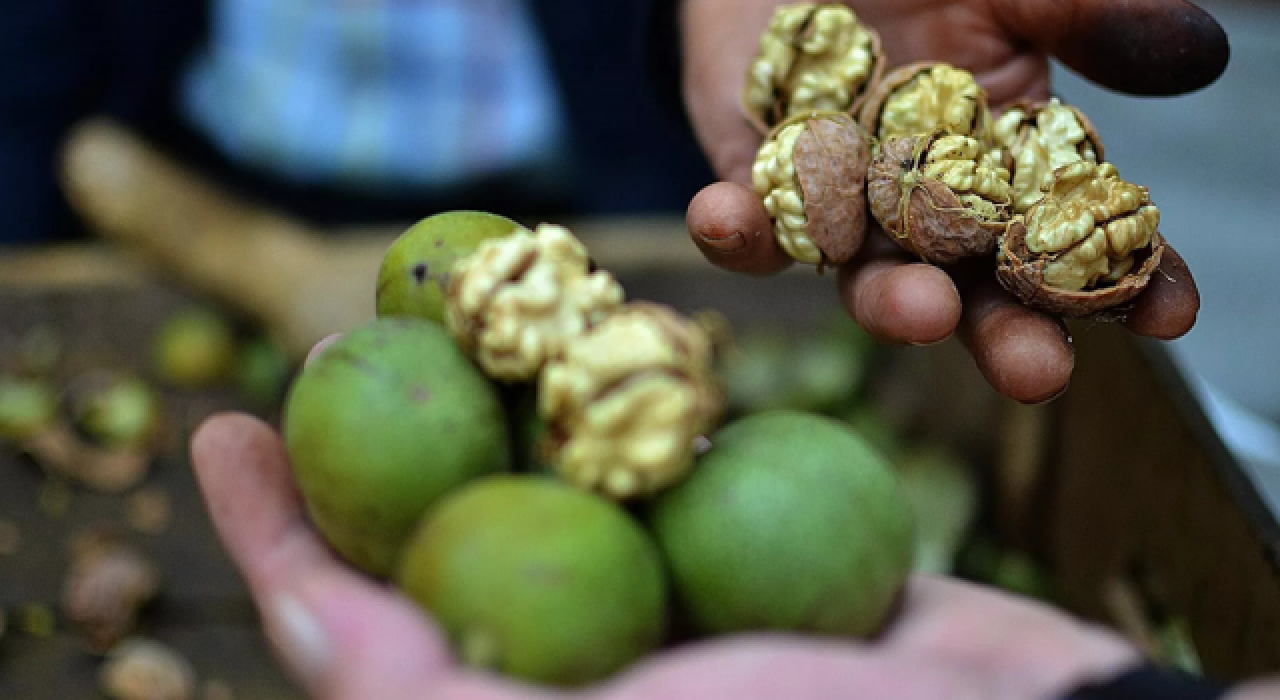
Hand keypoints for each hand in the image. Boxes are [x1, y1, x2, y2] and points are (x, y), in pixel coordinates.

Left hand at [190, 408, 1141, 699]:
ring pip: (543, 481)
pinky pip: (648, 456)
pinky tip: (576, 329)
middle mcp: (588, 659)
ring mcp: (666, 601)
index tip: (225, 431)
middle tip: (322, 336)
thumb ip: (433, 697)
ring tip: (432, 309)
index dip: (278, 541)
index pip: (365, 638)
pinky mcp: (742, 545)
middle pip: (445, 540)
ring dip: (485, 397)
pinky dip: (602, 391)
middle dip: (374, 441)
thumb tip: (296, 627)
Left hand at [679, 0, 1226, 403]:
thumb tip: (1202, 55)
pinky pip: (750, 227)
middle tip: (1037, 372)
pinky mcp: (758, 190)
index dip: (1126, 281)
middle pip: (974, 289)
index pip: (1076, 238)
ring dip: (888, 300)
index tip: (1168, 313)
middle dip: (1004, 333)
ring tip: (918, 309)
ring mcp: (842, 209)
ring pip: (866, 274)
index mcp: (1007, 170)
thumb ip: (1090, 22)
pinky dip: (738, 229)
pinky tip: (728, 219)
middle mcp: (928, 209)